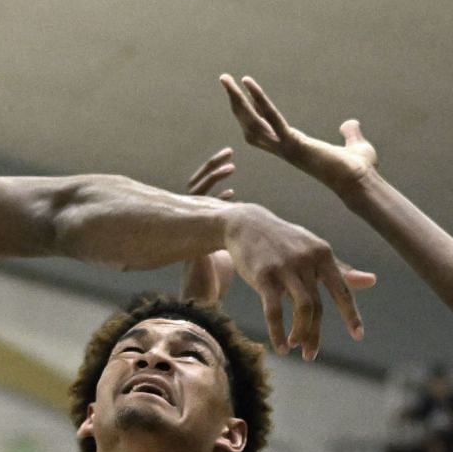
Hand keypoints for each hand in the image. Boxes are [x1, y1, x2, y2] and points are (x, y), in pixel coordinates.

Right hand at [182, 147, 239, 306]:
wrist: (200, 298)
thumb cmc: (215, 282)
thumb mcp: (232, 255)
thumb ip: (240, 241)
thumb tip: (261, 235)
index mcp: (205, 224)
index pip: (210, 194)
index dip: (218, 179)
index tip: (231, 165)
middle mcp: (196, 221)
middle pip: (201, 186)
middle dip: (213, 169)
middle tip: (228, 153)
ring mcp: (192, 224)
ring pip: (198, 190)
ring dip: (213, 173)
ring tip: (228, 160)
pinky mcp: (191, 229)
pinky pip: (198, 203)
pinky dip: (214, 191)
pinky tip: (231, 187)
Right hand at [220, 203, 374, 360]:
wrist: (246, 224)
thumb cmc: (284, 240)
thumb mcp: (314, 250)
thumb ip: (341, 269)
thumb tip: (372, 281)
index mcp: (323, 255)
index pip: (342, 289)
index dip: (351, 315)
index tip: (358, 336)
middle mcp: (307, 260)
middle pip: (318, 306)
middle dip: (315, 334)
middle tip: (311, 356)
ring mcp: (285, 268)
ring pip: (302, 309)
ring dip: (301, 334)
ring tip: (295, 348)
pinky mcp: (264, 276)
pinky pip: (274, 311)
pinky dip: (278, 332)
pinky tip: (280, 347)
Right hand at [221, 74, 377, 194]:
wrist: (362, 183)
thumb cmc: (359, 171)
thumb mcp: (354, 145)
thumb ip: (350, 133)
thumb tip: (350, 123)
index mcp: (294, 147)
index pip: (264, 129)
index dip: (251, 113)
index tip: (242, 95)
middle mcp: (285, 149)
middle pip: (250, 125)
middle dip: (236, 103)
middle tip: (224, 80)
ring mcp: (287, 148)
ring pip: (253, 122)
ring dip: (238, 99)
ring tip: (226, 79)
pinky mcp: (294, 144)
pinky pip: (272, 119)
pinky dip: (260, 99)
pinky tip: (248, 83)